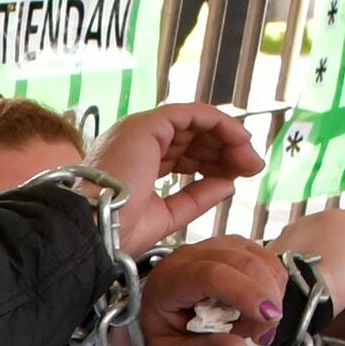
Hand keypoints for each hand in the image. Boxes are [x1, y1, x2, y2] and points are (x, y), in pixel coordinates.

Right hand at [85, 102, 262, 253]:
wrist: (93, 229)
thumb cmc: (115, 231)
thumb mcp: (167, 216)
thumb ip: (196, 198)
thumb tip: (228, 184)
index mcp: (134, 164)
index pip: (181, 154)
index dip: (211, 163)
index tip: (236, 177)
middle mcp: (136, 143)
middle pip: (192, 137)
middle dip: (225, 150)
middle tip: (252, 167)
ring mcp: (141, 131)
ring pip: (196, 123)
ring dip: (229, 138)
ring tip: (249, 159)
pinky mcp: (149, 124)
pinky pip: (195, 114)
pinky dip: (221, 124)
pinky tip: (240, 140)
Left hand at [138, 235, 286, 345]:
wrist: (145, 320)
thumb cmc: (156, 336)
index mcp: (168, 281)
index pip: (211, 275)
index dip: (245, 293)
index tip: (267, 317)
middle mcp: (190, 257)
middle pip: (241, 263)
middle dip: (264, 299)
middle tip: (262, 335)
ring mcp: (212, 248)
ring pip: (258, 258)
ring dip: (270, 292)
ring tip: (255, 325)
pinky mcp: (230, 249)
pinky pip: (263, 259)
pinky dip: (272, 284)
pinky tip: (259, 308)